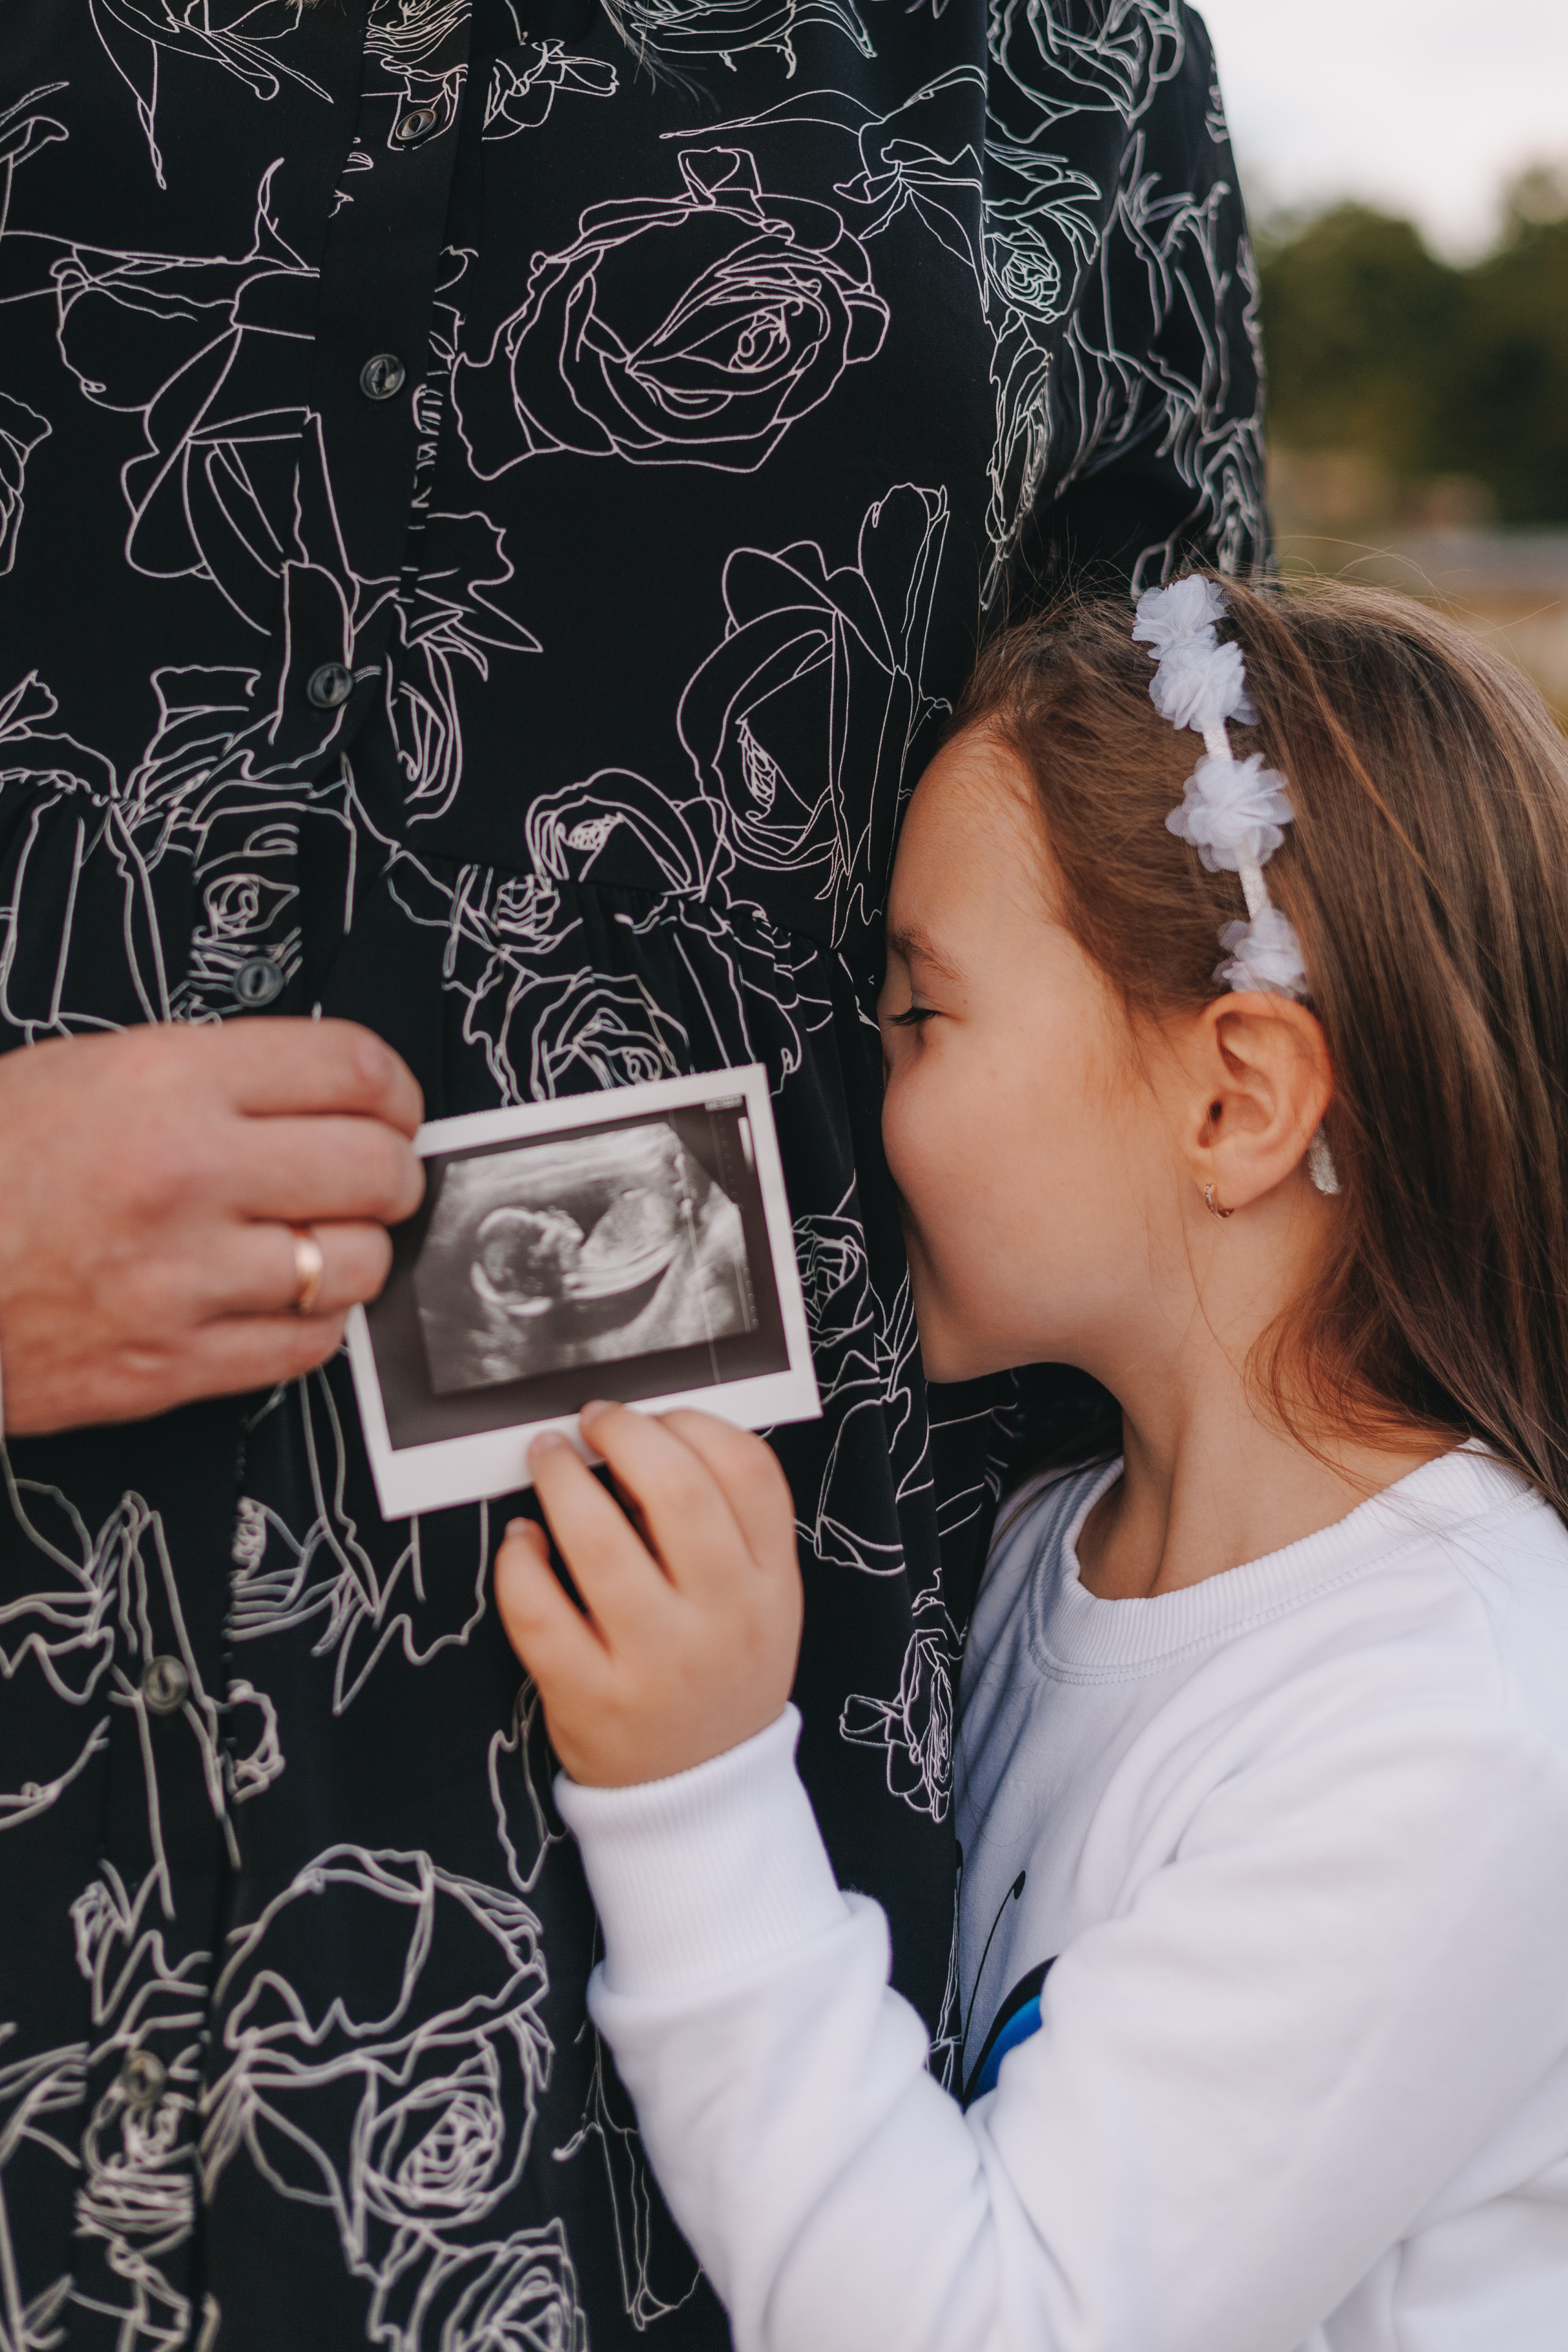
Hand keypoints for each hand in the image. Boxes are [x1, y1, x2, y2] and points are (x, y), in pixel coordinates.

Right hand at [0, 1020, 423, 1433]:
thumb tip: (330, 1096)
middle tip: (370, 1175)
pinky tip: (277, 1298)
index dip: (394, 1089)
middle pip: (376, 1168)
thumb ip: (216, 1079)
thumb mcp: (90, 1073)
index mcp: (167, 1084)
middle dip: (390, 1172)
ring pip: (355, 1264)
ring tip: (314, 1240)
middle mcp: (186, 1176)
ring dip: (353, 1253)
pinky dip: (312, 1323)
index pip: (353, 1069)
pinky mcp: (172, 1364)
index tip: (392, 1106)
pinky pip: (307, 1346)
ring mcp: (183, 1278)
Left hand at [495, 1403, 802, 1787]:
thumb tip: (644, 1438)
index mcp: (773, 1585)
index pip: (749, 1472)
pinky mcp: (591, 1698)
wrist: (699, 1792)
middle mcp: (724, 1619)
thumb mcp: (760, 1601)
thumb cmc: (720, 1672)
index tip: (654, 1414)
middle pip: (678, 1492)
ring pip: (599, 1544)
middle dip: (623, 1434)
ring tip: (546, 1458)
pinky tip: (522, 1541)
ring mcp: (657, 1663)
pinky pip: (539, 1611)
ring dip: (560, 1481)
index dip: (694, 1421)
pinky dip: (520, 1561)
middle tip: (592, 1420)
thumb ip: (729, 1527)